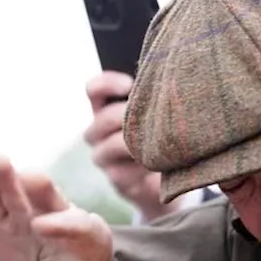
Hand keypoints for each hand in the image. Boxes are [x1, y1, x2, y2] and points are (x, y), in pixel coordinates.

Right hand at [0, 155, 113, 260]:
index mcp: (87, 235)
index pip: (78, 225)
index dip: (63, 224)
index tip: (42, 227)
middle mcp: (57, 217)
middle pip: (50, 197)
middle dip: (40, 187)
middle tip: (30, 177)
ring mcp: (28, 214)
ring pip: (19, 192)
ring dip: (7, 175)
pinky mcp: (2, 219)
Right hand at [83, 72, 174, 220]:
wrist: (167, 182)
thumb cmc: (163, 139)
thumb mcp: (157, 115)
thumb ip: (152, 99)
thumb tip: (167, 79)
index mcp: (105, 110)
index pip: (94, 90)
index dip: (107, 84)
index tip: (129, 85)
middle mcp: (97, 133)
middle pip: (103, 118)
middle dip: (129, 116)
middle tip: (154, 118)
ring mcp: (103, 158)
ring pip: (113, 144)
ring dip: (137, 141)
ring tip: (159, 141)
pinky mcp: (116, 180)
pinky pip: (125, 169)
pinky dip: (145, 163)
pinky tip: (161, 163)